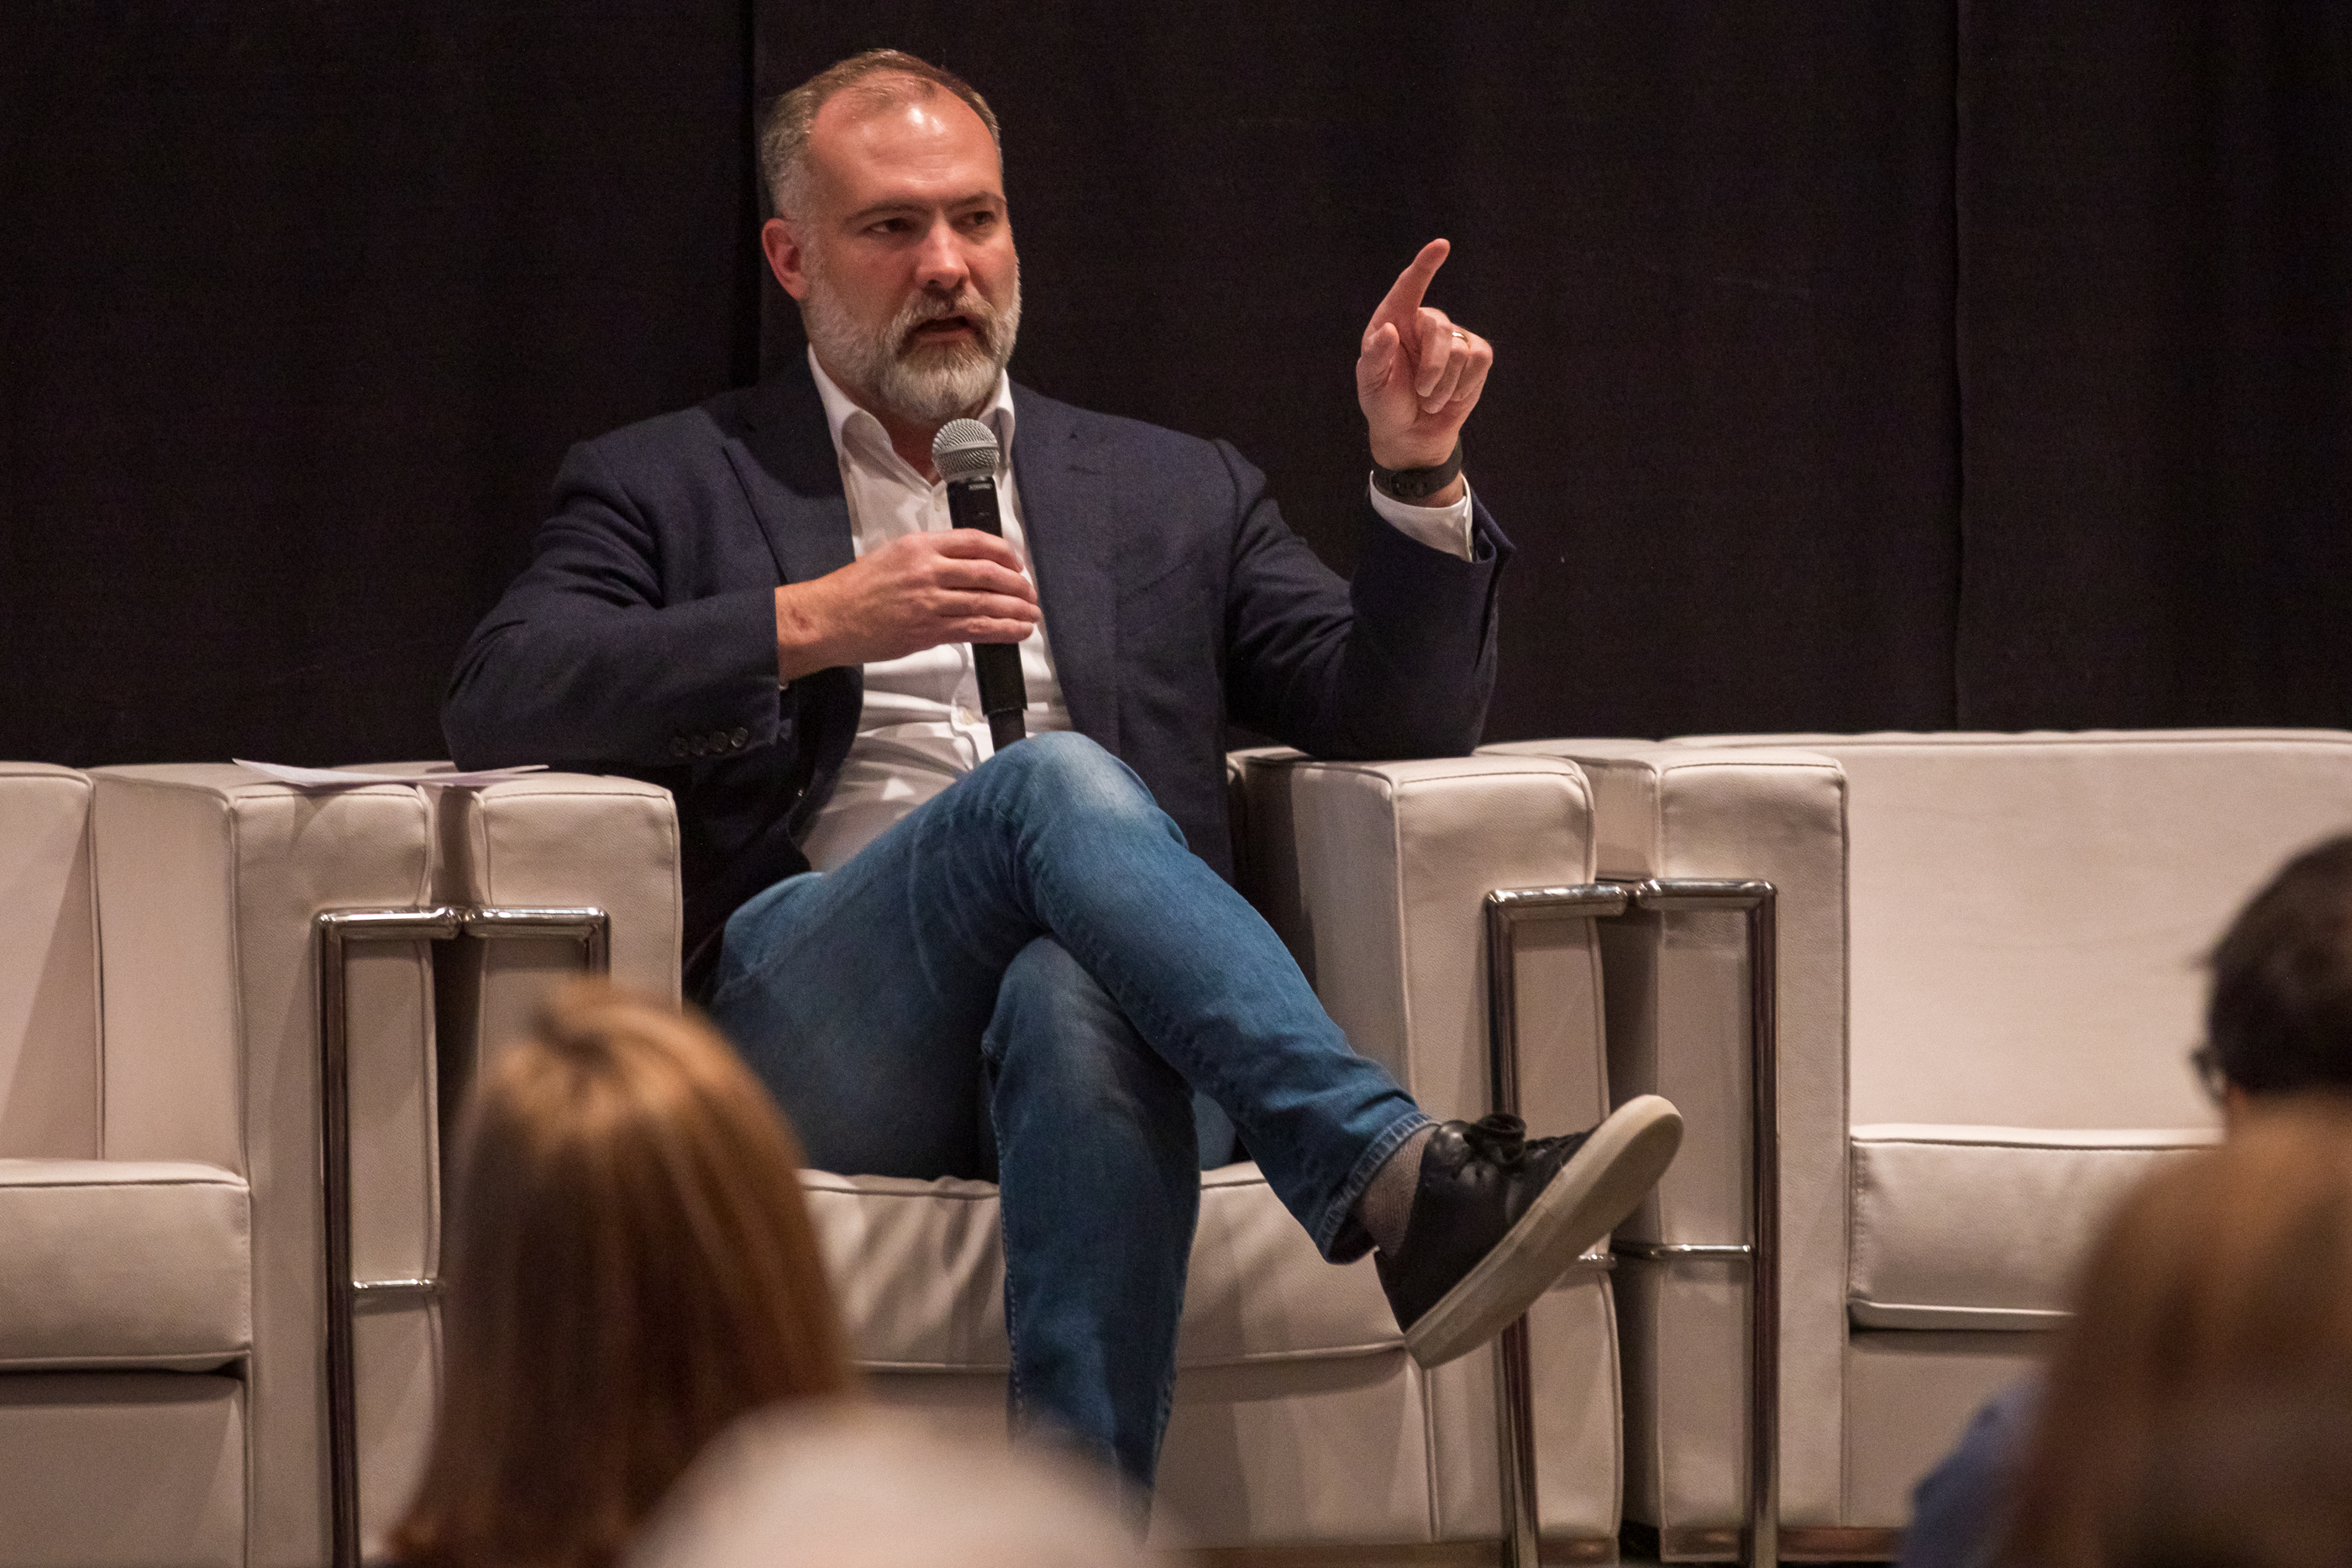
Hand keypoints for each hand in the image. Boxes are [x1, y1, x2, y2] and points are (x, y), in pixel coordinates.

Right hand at [774, 530, 1039, 680]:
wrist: (828, 618)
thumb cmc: (854, 590)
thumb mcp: (891, 555)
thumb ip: (927, 556)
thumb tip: (963, 565)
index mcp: (918, 546)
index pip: (974, 542)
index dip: (1004, 552)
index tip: (1016, 562)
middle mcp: (927, 570)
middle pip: (987, 573)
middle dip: (1017, 584)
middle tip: (1029, 592)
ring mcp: (928, 602)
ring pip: (985, 603)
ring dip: (1015, 610)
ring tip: (1031, 614)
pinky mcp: (927, 631)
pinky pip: (974, 629)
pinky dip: (1001, 630)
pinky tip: (1017, 631)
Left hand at [1355, 238, 1492, 475]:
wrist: (1411, 433)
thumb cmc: (1385, 404)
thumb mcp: (1371, 384)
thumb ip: (1375, 357)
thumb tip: (1388, 330)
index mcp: (1394, 321)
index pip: (1409, 287)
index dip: (1425, 265)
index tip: (1441, 246)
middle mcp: (1424, 323)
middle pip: (1440, 328)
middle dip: (1433, 368)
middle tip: (1421, 393)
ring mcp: (1453, 337)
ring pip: (1461, 351)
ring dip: (1445, 385)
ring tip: (1429, 400)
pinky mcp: (1475, 355)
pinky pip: (1480, 360)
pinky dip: (1466, 385)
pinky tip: (1452, 396)